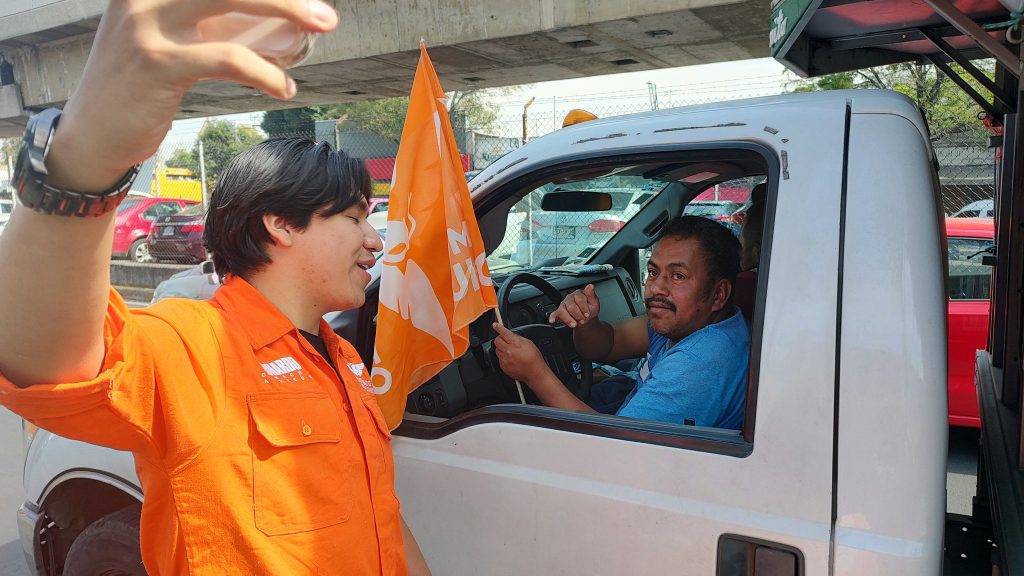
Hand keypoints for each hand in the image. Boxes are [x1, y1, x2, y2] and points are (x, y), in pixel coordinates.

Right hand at [49, 0, 338, 190]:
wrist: (92, 135)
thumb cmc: (141, 84)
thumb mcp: (170, 37)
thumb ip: (212, 20)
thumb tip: (282, 20)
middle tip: (326, 13)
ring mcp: (147, 21)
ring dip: (288, 12)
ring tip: (320, 32)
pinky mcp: (157, 61)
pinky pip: (229, 57)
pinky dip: (265, 72)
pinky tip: (284, 87)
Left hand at [491, 323, 545, 382]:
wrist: (534, 373)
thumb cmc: (534, 358)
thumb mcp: (528, 343)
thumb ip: (517, 338)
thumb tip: (510, 334)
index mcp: (515, 344)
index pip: (504, 333)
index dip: (498, 327)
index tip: (495, 325)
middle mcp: (508, 351)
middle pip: (497, 341)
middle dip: (500, 339)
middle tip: (506, 341)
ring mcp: (505, 360)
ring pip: (497, 350)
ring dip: (501, 348)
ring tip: (511, 352)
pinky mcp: (503, 367)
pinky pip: (499, 359)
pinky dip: (503, 357)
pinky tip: (511, 359)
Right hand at [548, 284, 600, 328]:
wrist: (586, 318)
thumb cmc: (590, 309)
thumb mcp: (594, 303)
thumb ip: (591, 294)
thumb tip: (590, 286)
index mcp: (578, 294)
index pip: (579, 299)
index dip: (583, 308)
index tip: (587, 314)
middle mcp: (569, 298)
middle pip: (571, 306)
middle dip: (577, 315)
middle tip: (582, 320)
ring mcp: (563, 304)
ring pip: (562, 310)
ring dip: (568, 319)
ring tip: (574, 324)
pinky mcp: (559, 312)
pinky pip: (554, 314)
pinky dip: (553, 317)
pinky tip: (552, 320)